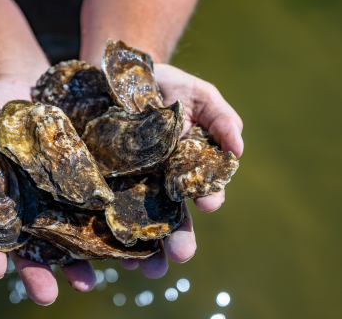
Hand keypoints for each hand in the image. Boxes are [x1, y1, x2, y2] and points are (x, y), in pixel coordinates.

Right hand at [0, 79, 96, 304]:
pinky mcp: (80, 183)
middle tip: (46, 295)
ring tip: (89, 283)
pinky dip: (104, 228)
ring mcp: (53, 196)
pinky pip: (93, 208)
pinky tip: (119, 247)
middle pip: (28, 244)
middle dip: (37, 271)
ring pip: (64, 235)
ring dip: (76, 261)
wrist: (27, 85)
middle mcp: (22, 205)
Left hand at [118, 64, 243, 272]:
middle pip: (172, 216)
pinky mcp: (102, 180)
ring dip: (144, 247)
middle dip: (178, 237)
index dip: (207, 196)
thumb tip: (238, 150)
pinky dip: (107, 229)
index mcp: (188, 167)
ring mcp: (131, 184)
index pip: (202, 189)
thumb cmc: (169, 86)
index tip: (208, 202)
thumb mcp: (201, 96)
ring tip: (143, 265)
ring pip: (139, 221)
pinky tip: (108, 247)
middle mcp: (161, 183)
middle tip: (180, 254)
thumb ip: (222, 120)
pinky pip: (105, 208)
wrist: (122, 76)